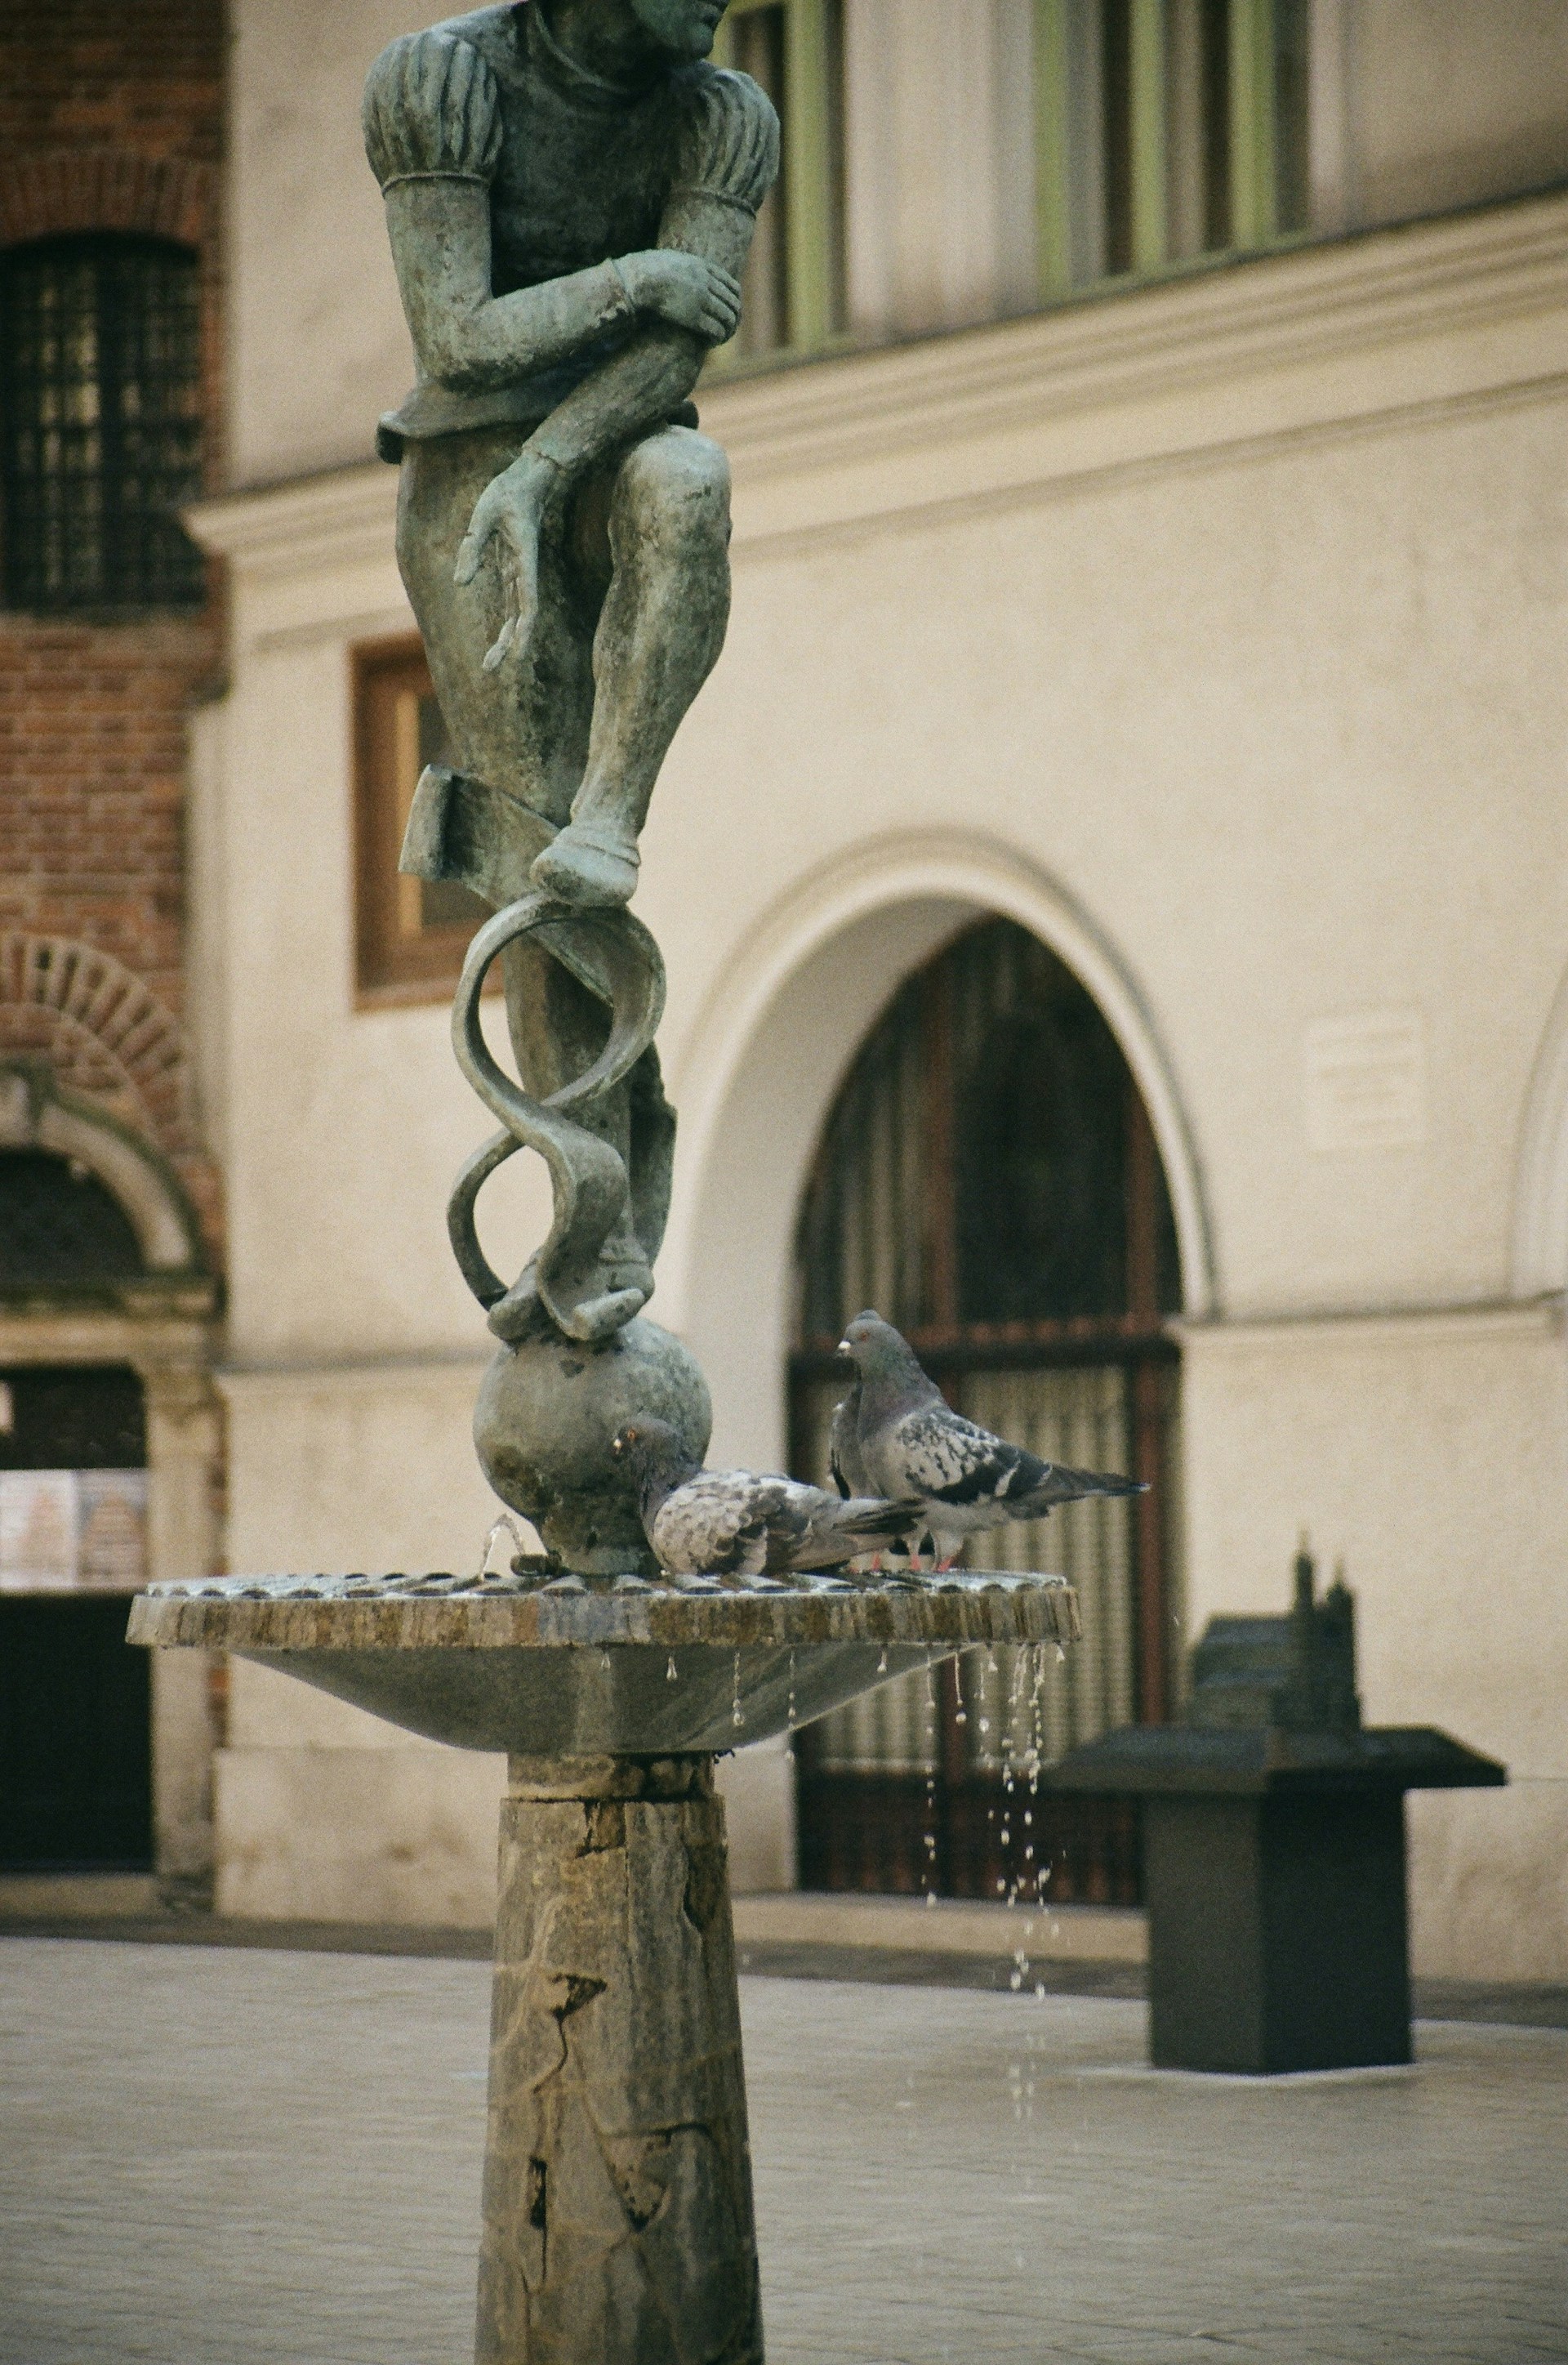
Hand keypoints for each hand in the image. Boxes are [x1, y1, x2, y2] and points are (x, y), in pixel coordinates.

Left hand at [453, 450, 558, 671]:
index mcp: (524, 561)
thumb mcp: (483, 514)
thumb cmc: (508, 491)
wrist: (528, 478)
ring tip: (491, 663)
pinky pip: (511, 602)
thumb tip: (460, 585)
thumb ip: (472, 547)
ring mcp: (520, 571)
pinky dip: (507, 623)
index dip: (523, 632)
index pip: (528, 605)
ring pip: (516, 613)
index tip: (518, 657)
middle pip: (521, 617)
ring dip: (506, 639)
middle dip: (508, 645)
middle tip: (489, 669)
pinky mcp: (513, 567)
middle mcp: (525, 572)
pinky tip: (499, 638)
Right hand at [616, 249, 741, 344]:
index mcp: (704, 268)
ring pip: (728, 318)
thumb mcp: (673, 260)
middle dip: (734, 319)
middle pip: (733, 303)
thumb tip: (682, 269)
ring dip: (727, 331)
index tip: (732, 311)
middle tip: (728, 330)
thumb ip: (685, 266)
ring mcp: (702, 299)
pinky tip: (710, 343)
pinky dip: (717, 338)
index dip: (735, 302)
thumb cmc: (648, 270)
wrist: (639, 279)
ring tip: (721, 339)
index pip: (733, 286)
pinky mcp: (693, 317)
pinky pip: (716, 330)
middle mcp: (707, 282)